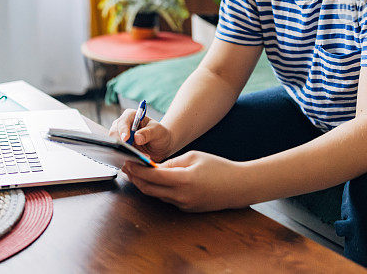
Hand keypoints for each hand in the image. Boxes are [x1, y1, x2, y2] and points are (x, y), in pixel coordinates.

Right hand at [108, 108, 174, 161]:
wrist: (161, 146)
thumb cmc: (159, 134)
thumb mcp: (158, 131)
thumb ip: (148, 133)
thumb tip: (137, 137)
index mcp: (131, 116)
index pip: (123, 121)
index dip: (123, 130)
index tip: (126, 139)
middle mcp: (123, 126)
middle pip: (114, 133)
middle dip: (121, 143)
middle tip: (129, 151)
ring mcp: (120, 137)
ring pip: (114, 144)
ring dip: (123, 151)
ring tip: (137, 157)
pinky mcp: (121, 149)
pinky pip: (118, 153)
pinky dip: (124, 157)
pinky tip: (133, 161)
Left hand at [121, 151, 248, 211]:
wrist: (238, 186)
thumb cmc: (218, 167)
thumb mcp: (194, 157)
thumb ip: (172, 163)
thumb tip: (154, 167)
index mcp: (183, 180)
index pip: (152, 177)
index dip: (137, 170)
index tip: (127, 163)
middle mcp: (181, 196)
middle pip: (149, 190)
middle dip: (136, 179)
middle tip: (127, 169)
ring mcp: (184, 205)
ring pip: (157, 195)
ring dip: (146, 185)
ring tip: (137, 174)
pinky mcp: (187, 209)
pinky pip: (168, 199)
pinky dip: (159, 190)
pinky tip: (155, 181)